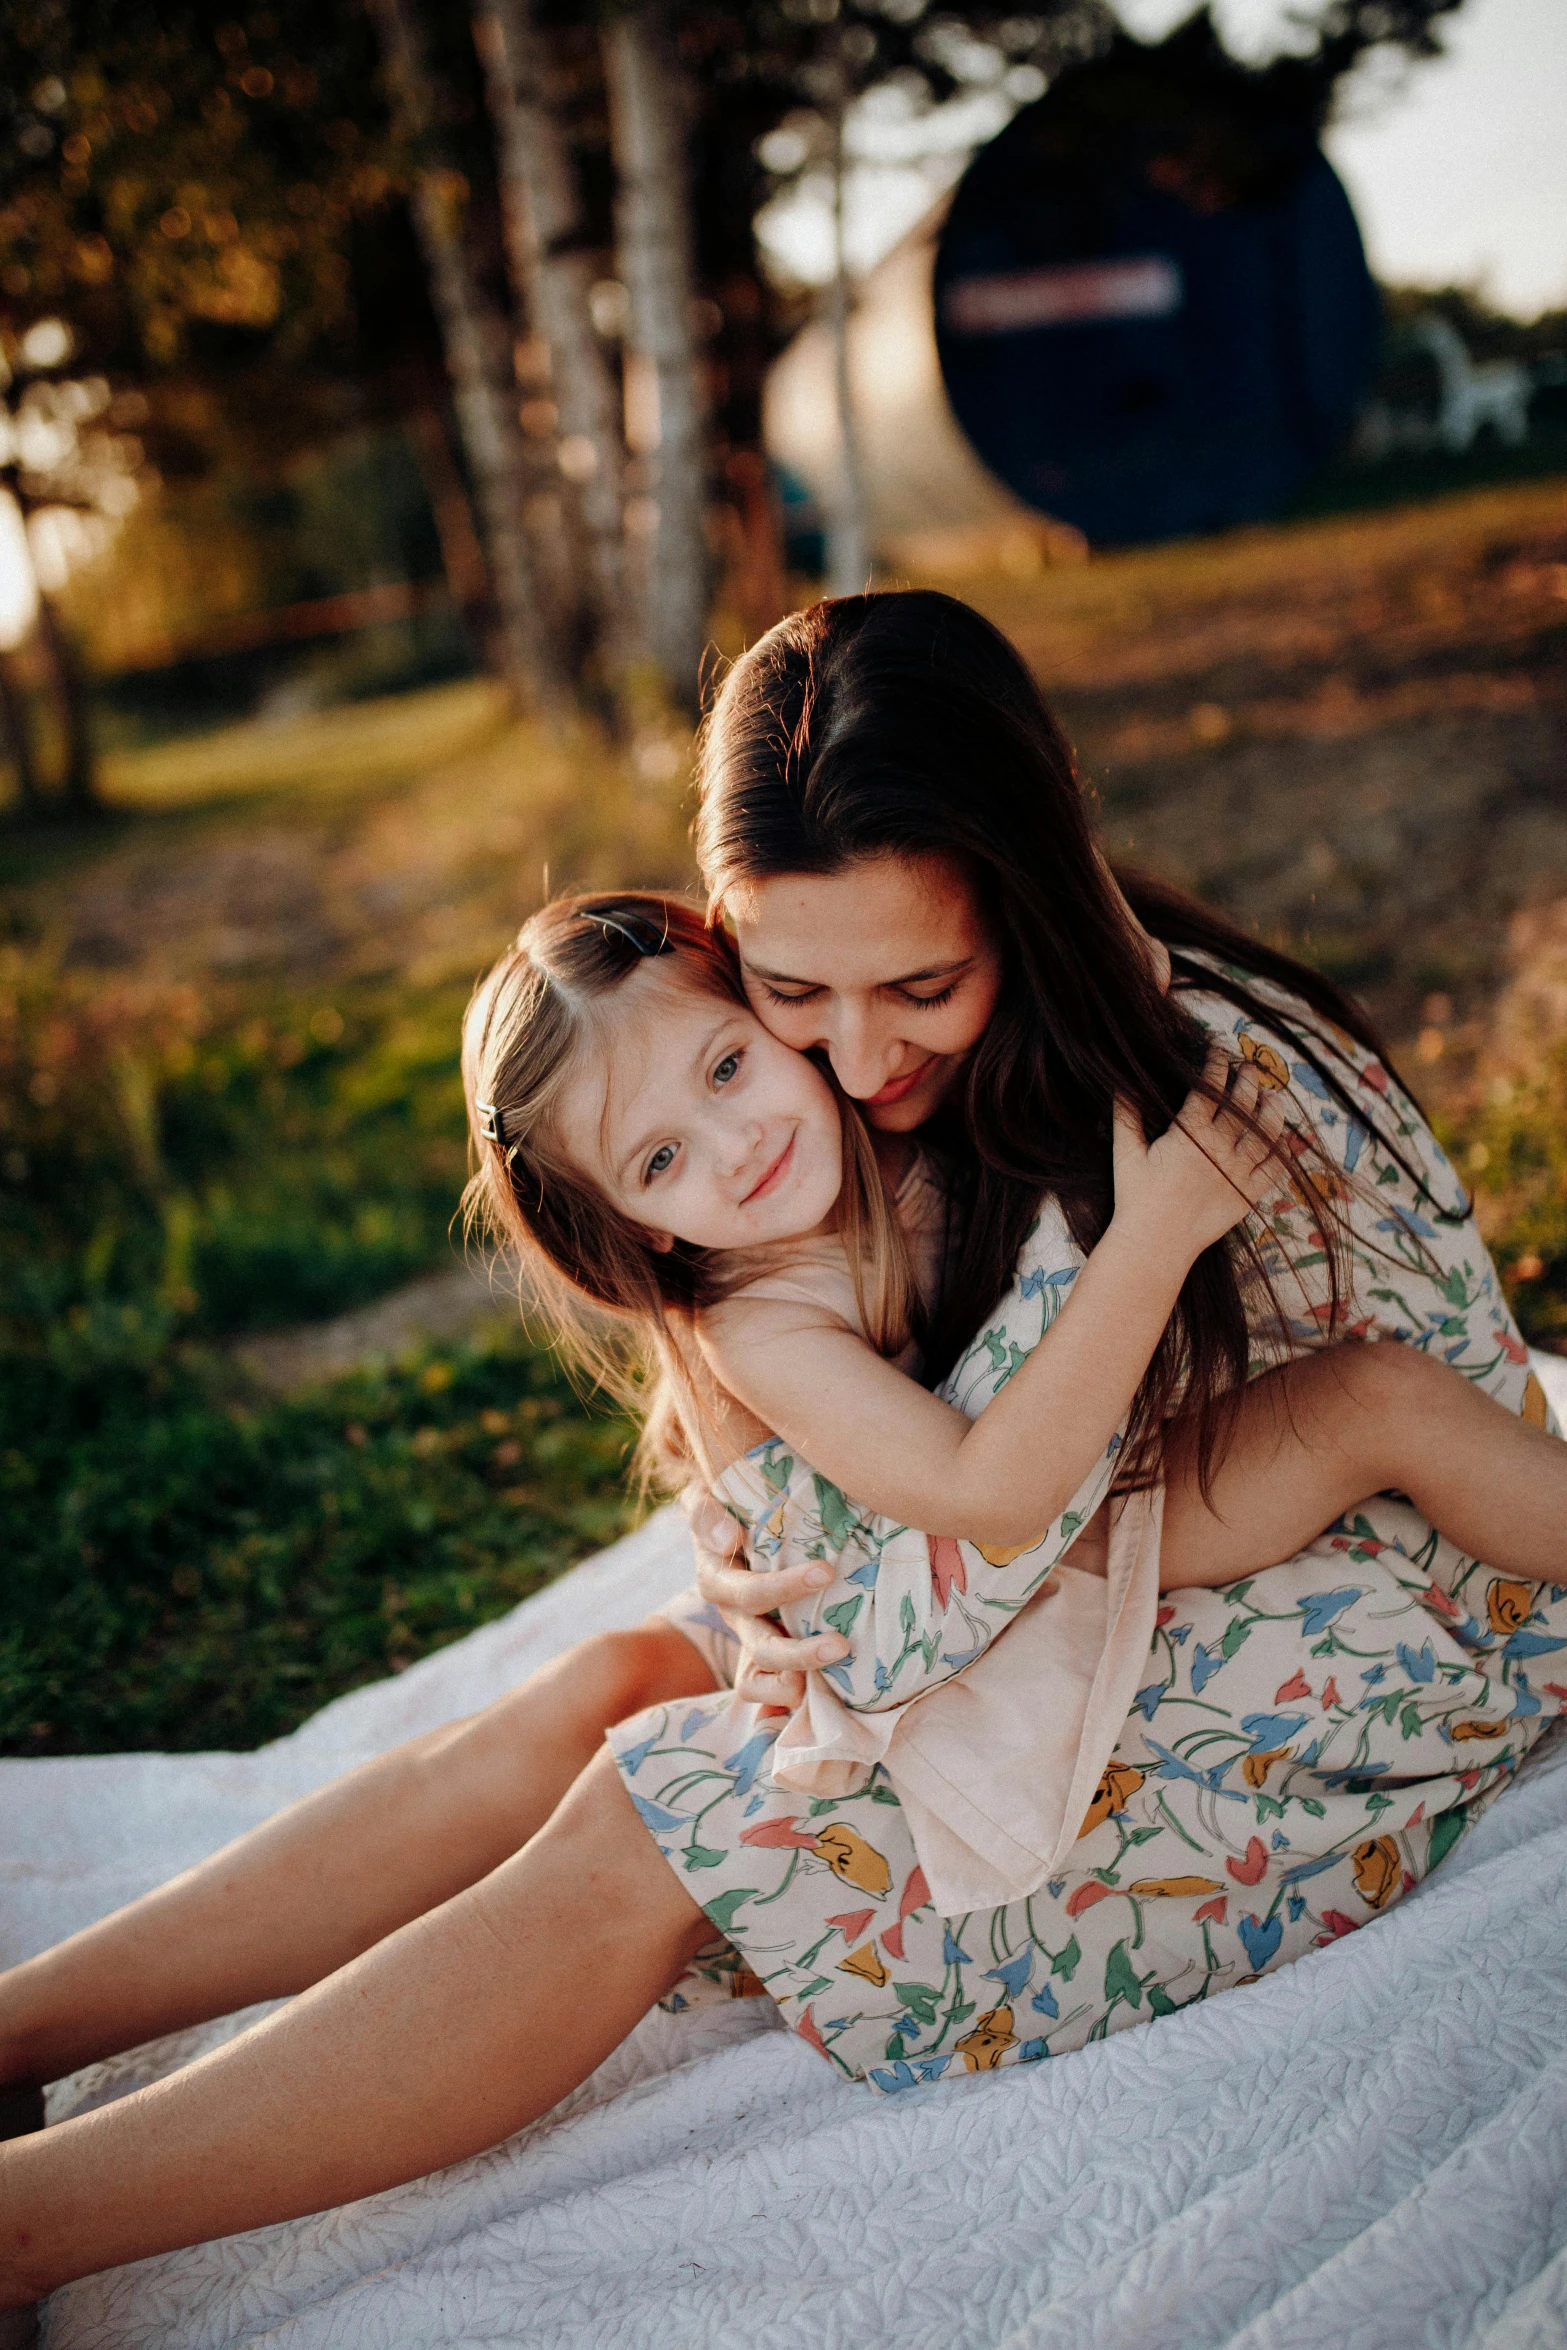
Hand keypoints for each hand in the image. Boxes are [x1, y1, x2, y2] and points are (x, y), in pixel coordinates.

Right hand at [682, 1486, 849, 1707]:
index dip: (784, 1587)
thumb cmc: (728, 1508)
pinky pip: (762, 1691)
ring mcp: (746, 1637)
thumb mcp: (707, 1500)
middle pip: (762, 1645)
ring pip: (766, 1671)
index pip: (748, 1592)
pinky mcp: (757, 1657)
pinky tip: (817, 1695)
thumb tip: (728, 1539)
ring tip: (839, 1661)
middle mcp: (732, 1614)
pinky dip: (785, 1698)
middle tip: (842, 1644)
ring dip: (802, 1670)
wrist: (727, 1528)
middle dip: (800, 1650)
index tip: (827, 1572)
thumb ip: (706, 1513)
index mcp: (717, 1578)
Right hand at [1112, 1049, 1285, 1258]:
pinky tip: (1283, 1138)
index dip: (1215, 1066)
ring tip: (1272, 1096)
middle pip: (1241, 1104)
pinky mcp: (1248, 1194)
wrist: (1155, 1244)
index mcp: (1189, 1135)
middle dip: (1247, 1079)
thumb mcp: (1126, 1153)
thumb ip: (1126, 1115)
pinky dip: (1282, 1150)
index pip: (1208, 1089)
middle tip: (1249, 1066)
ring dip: (1272, 1109)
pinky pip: (1274, 1168)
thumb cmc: (1136, 1199)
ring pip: (1265, 1131)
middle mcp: (1219, 1149)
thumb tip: (1122, 1082)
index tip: (1217, 1052)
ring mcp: (1238, 1172)